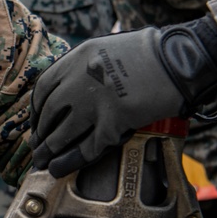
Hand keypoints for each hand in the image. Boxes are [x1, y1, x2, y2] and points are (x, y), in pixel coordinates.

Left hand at [30, 20, 216, 177]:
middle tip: (38, 146)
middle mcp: (78, 82)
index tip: (37, 122)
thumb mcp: (105, 48)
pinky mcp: (113, 123)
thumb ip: (85, 67)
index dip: (36, 110)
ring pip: (61, 134)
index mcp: (75, 59)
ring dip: (49, 151)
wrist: (180, 59)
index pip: (42, 90)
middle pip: (49, 114)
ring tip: (42, 162)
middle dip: (41, 134)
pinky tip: (59, 169)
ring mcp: (94, 104)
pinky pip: (85, 149)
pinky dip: (69, 162)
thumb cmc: (150, 51)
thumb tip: (70, 88)